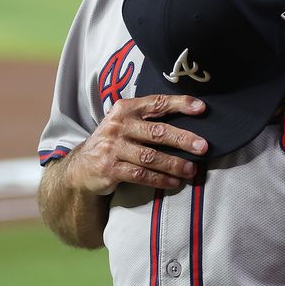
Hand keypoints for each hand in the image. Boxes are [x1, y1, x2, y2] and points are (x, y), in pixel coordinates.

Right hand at [65, 95, 208, 195]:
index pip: (157, 103)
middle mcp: (118, 126)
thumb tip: (192, 122)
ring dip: (174, 164)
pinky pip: (140, 175)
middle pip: (157, 132)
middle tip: (203, 147)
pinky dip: (160, 180)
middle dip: (183, 139)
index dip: (180, 104)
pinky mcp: (109, 169)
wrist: (81, 166)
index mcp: (126, 109)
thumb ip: (151, 119)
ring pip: (150, 157)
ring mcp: (112, 148)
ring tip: (192, 170)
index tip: (202, 108)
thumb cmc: (115, 141)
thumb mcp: (126, 123)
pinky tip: (174, 182)